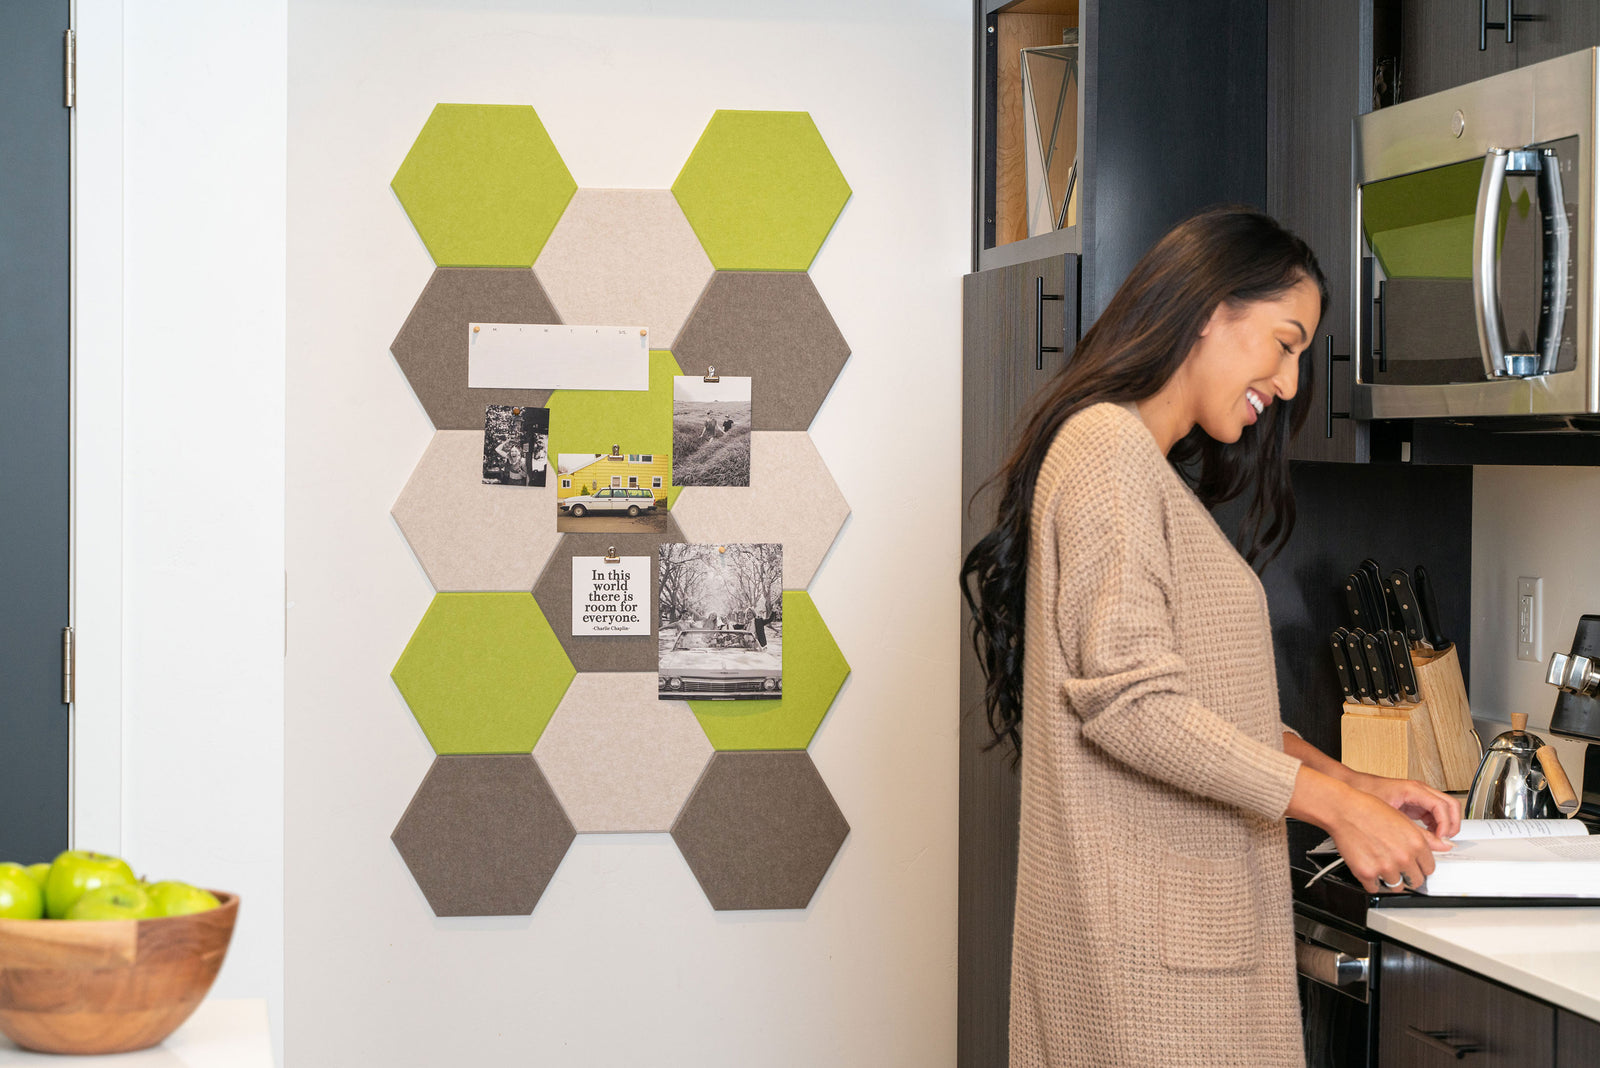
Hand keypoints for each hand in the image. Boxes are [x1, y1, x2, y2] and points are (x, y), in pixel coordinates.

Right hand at [1287, 766, 1452, 893]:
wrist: (1343, 810)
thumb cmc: (1369, 810)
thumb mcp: (1402, 819)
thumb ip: (1425, 838)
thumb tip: (1443, 847)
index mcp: (1416, 843)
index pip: (1430, 868)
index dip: (1420, 865)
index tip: (1415, 864)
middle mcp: (1403, 857)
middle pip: (1416, 880)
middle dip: (1408, 875)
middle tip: (1398, 866)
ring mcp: (1385, 867)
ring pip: (1397, 886)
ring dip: (1390, 879)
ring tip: (1381, 865)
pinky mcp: (1367, 874)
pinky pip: (1375, 888)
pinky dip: (1372, 881)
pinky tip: (1369, 868)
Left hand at [1349, 772, 1461, 840]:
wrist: (1352, 787)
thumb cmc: (1366, 795)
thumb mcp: (1391, 816)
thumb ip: (1415, 830)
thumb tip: (1433, 843)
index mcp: (1414, 789)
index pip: (1443, 805)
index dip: (1446, 824)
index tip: (1441, 838)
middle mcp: (1420, 790)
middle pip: (1451, 805)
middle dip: (1452, 824)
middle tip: (1445, 841)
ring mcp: (1419, 796)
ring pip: (1445, 809)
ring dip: (1445, 825)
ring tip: (1436, 841)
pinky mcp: (1415, 803)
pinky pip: (1434, 813)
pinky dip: (1436, 825)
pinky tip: (1427, 836)